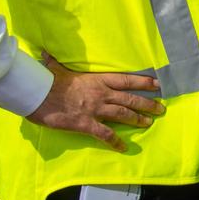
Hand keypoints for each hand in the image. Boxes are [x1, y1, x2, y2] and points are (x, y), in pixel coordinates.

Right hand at [26, 53, 164, 151]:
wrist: (38, 95)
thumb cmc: (48, 82)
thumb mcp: (56, 69)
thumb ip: (56, 62)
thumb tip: (45, 52)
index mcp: (98, 80)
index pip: (127, 80)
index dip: (144, 82)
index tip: (157, 85)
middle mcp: (101, 94)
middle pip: (130, 99)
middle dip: (147, 104)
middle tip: (160, 108)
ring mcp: (95, 109)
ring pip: (123, 115)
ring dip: (137, 119)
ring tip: (149, 123)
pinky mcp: (86, 124)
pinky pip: (105, 134)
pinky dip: (115, 141)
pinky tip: (123, 147)